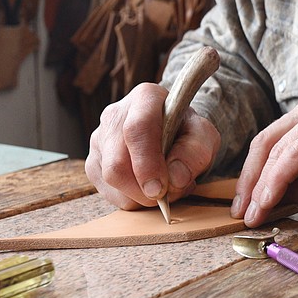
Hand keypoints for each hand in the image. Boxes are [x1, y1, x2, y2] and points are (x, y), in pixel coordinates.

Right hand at [85, 82, 221, 210]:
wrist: (174, 131)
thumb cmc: (187, 131)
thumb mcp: (204, 136)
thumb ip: (196, 152)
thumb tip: (176, 178)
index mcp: (145, 99)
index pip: (137, 130)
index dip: (147, 164)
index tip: (160, 189)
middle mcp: (114, 115)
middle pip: (117, 163)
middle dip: (144, 189)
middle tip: (171, 192)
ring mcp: (99, 139)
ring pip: (111, 181)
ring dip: (141, 196)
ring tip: (165, 185)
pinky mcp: (93, 162)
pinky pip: (108, 192)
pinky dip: (132, 199)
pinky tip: (148, 187)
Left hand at [232, 88, 297, 226]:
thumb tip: (280, 202)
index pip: (272, 140)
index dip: (254, 173)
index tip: (246, 204)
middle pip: (266, 142)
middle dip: (249, 181)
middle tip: (241, 214)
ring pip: (277, 149)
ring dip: (261, 186)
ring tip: (253, 215)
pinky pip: (296, 155)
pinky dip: (278, 179)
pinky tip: (270, 201)